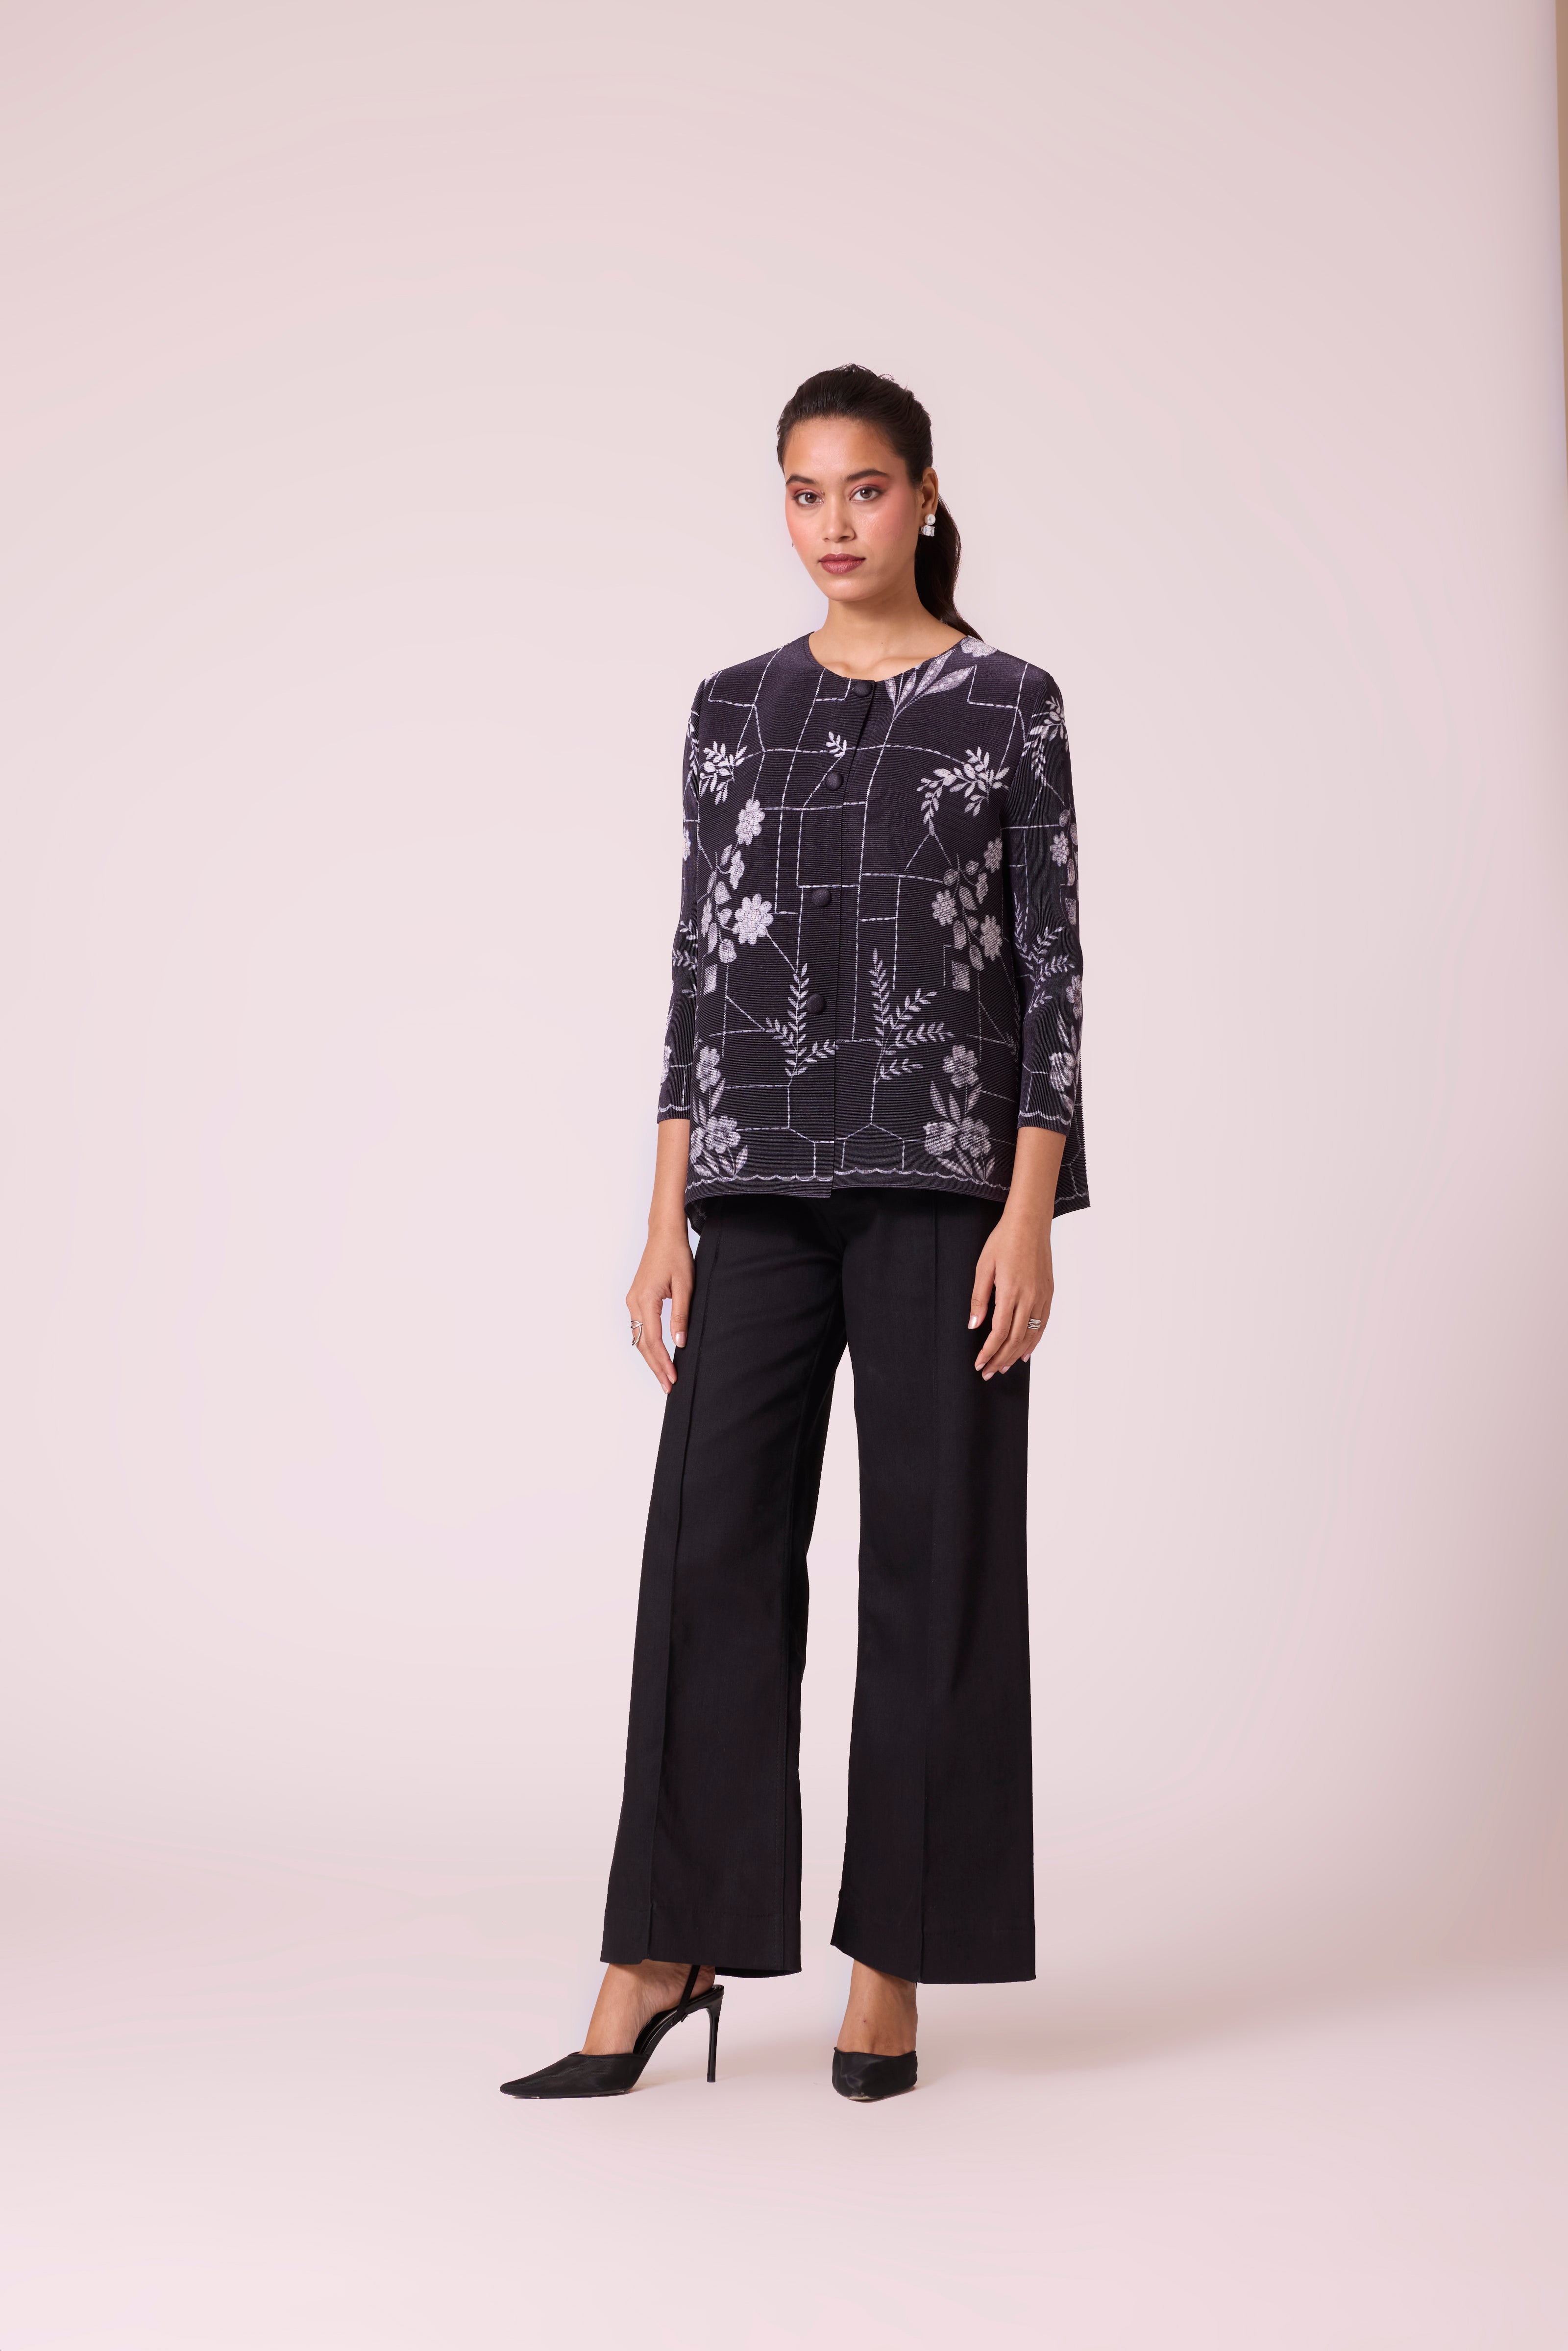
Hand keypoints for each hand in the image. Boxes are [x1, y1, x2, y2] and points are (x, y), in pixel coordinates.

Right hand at [626, 1222, 693, 1392]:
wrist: (664, 1235)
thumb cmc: (676, 1255)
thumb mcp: (685, 1285)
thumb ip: (681, 1315)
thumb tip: (679, 1342)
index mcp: (645, 1299)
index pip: (653, 1340)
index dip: (663, 1362)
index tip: (673, 1378)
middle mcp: (634, 1302)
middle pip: (642, 1344)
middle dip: (656, 1366)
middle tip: (668, 1386)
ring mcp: (633, 1301)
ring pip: (639, 1338)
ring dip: (651, 1358)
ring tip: (664, 1376)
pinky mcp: (636, 1299)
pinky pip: (640, 1328)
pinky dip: (648, 1345)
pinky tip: (658, 1355)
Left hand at [970, 1204, 1053, 1379]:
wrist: (1030, 1223)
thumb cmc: (1003, 1241)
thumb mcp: (983, 1267)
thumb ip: (979, 1298)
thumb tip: (974, 1326)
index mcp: (1011, 1291)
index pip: (1000, 1332)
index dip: (989, 1351)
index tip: (979, 1363)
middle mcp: (1030, 1297)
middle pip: (1016, 1339)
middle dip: (1001, 1359)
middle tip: (989, 1372)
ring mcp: (1042, 1296)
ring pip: (1031, 1335)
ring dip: (1017, 1354)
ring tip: (1004, 1367)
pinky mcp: (1049, 1293)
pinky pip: (1042, 1324)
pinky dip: (1034, 1341)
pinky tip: (1026, 1352)